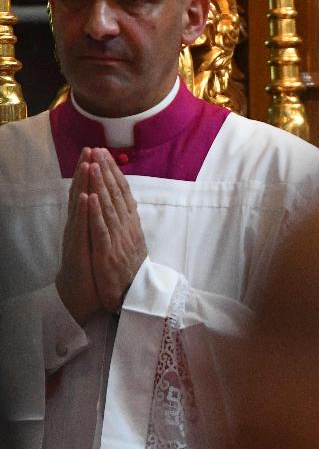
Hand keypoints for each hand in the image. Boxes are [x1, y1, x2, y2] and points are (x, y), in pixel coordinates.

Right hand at [55, 149, 100, 323]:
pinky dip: (85, 214)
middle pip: (82, 196)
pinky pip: (84, 231)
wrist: (89, 300)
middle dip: (87, 172)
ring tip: (87, 165)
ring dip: (85, 186)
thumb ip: (104, 221)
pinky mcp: (82, 254)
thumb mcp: (104, 241)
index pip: (89, 193)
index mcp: (88, 224)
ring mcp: (80, 241)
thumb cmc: (98, 271)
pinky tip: (86, 199)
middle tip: (90, 149)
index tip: (96, 151)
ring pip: (81, 209)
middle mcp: (81, 229)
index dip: (92, 173)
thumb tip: (109, 202)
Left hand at [87, 149, 147, 312]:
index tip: (105, 154)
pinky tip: (90, 197)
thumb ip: (130, 222)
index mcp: (131, 223)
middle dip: (106, 171)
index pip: (123, 192)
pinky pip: (101, 229)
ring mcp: (118, 239)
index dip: (114, 172)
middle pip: (116, 194)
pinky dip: (95, 212)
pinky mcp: (108, 253)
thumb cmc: (132, 270)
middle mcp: (126, 227)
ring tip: (93, 164)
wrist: (134, 297)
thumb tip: (129, 202)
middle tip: (98, 150)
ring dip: (100, 185)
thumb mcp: (135, 241)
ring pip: (108, 207)